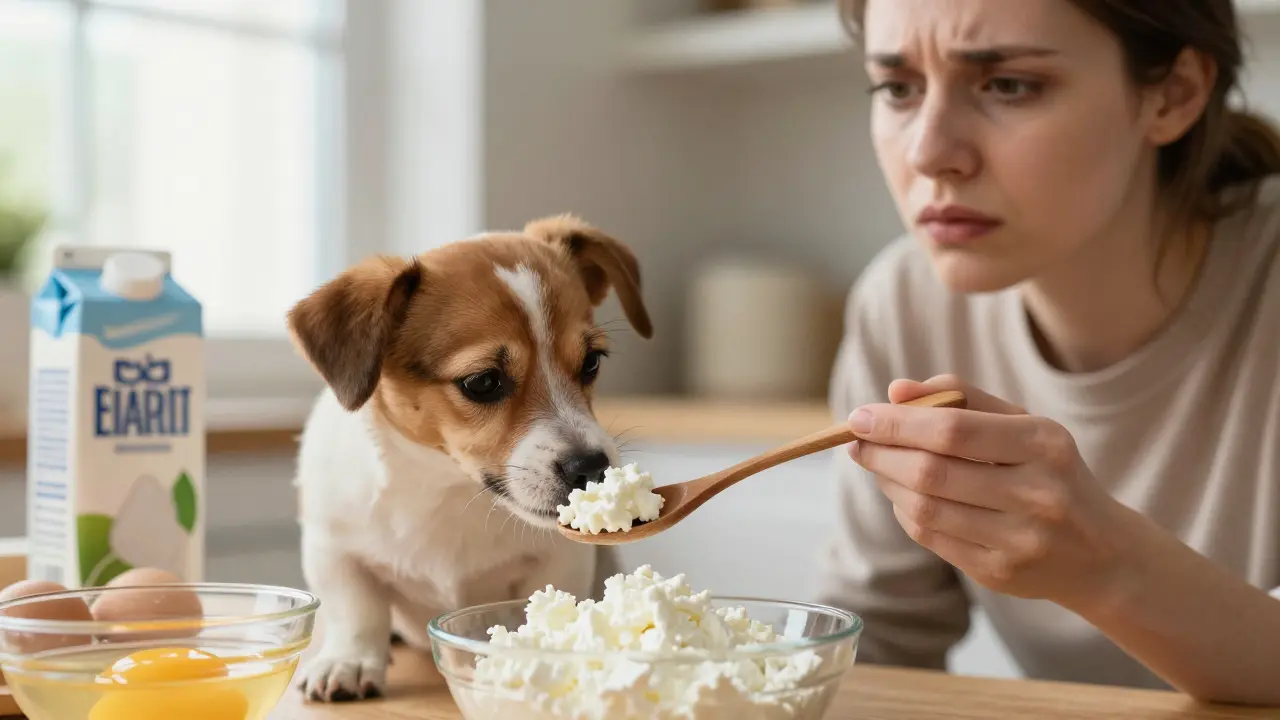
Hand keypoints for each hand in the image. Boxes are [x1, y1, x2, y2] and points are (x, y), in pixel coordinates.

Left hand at [847, 375, 1135, 613]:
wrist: (1101, 553)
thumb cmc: (1048, 472)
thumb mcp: (1022, 425)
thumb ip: (961, 397)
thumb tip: (896, 391)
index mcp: (1044, 444)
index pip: (953, 429)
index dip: (897, 423)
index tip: (859, 415)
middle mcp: (1037, 494)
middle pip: (932, 472)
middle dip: (882, 454)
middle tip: (855, 441)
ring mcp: (1020, 540)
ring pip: (925, 508)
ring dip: (888, 483)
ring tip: (876, 464)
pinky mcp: (1000, 573)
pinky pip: (931, 538)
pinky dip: (905, 511)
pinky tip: (903, 495)